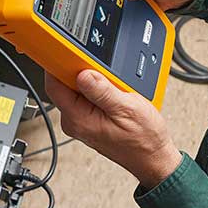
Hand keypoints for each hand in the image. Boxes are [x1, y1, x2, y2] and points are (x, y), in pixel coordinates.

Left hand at [43, 70, 183, 188]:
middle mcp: (75, 121)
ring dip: (93, 81)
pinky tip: (114, 93)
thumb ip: (102, 90)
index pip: (54, 84)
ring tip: (114, 85)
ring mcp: (81, 121)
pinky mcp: (89, 120)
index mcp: (78, 119)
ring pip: (77, 89)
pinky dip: (98, 90)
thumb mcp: (127, 108)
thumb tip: (83, 73)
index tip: (68, 50)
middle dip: (82, 71)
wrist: (153, 157)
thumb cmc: (143, 139)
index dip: (59, 63)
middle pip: (65, 84)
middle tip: (104, 70)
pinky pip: (86, 97)